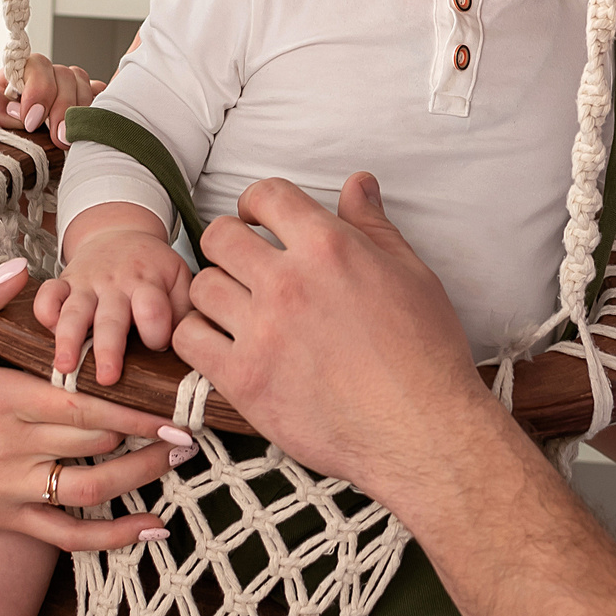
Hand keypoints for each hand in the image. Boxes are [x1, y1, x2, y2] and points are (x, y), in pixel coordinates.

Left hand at [0, 52, 99, 136]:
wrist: (0, 164)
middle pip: (66, 75)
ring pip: (84, 86)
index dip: (38, 90)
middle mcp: (46, 79)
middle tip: (57, 137)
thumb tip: (8, 104)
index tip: (31, 121)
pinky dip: (99, 109)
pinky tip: (94, 125)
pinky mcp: (83, 110)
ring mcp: (67, 93)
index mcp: (18, 75)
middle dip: (62, 107)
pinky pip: (99, 99)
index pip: (37, 65)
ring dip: (80, 113)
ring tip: (70, 141)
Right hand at [0, 261, 180, 550]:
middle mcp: (8, 448)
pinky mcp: (7, 520)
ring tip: (180, 459)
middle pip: (94, 443)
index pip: (78, 403)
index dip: (129, 404)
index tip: (170, 396)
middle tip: (193, 422)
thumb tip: (21, 268)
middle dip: (148, 434)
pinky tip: (154, 528)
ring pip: (90, 490)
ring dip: (141, 477)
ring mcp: (9, 490)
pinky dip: (115, 537)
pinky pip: (69, 536)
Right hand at [36, 208, 193, 384]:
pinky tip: (46, 330)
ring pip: (75, 311)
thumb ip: (185, 312)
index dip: (156, 331)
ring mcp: (87, 283)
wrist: (121, 233)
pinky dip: (44, 310)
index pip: (153, 309)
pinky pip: (48, 294)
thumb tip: (193, 348)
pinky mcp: (64, 282)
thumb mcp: (179, 280)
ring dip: (68, 338)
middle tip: (108, 378)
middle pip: (112, 317)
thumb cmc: (154, 268)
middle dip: (108, 348)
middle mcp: (116, 284)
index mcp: (149, 283)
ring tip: (65, 366)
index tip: (157, 347)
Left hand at [173, 173, 489, 488]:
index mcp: (330, 247)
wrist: (422, 431)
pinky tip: (223, 345)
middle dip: (228, 244)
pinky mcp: (245, 379)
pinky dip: (198, 337)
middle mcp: (289, 281)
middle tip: (242, 266)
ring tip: (234, 309)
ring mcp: (262, 330)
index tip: (258, 221)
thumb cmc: (425, 355)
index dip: (257, 203)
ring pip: (200, 286)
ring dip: (214, 293)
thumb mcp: (411, 274)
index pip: (267, 195)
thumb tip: (357, 184)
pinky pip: (190, 339)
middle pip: (220, 236)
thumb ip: (373, 225)